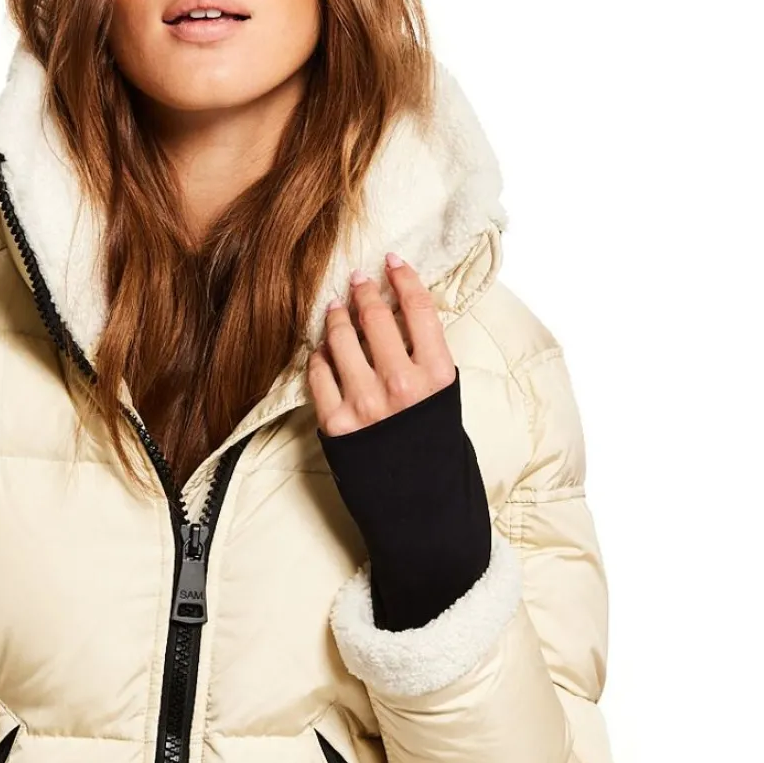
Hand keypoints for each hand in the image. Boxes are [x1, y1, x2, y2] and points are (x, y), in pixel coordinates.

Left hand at [307, 254, 455, 435]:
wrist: (418, 500)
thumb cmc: (432, 443)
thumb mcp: (444, 395)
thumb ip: (426, 355)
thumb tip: (400, 311)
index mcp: (436, 375)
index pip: (418, 308)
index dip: (403, 277)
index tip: (391, 262)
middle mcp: (401, 385)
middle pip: (376, 318)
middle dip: (364, 291)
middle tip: (358, 280)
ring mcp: (365, 404)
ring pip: (341, 340)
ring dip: (337, 318)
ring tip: (336, 308)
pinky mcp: (337, 423)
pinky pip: (319, 374)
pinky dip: (319, 356)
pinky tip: (322, 349)